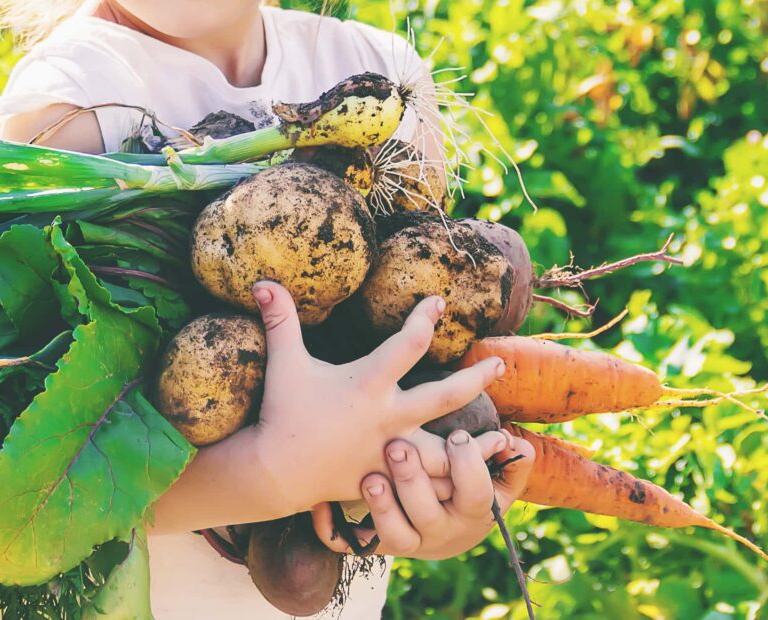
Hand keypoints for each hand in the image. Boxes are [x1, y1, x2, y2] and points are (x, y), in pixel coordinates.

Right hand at [247, 281, 507, 515]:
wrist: (275, 472)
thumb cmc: (283, 412)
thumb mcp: (285, 363)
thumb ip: (280, 321)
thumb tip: (263, 281)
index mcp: (367, 384)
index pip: (408, 343)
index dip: (426, 317)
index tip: (439, 302)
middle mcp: (387, 417)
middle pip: (445, 395)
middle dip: (476, 378)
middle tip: (499, 363)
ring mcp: (391, 452)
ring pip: (446, 450)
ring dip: (476, 444)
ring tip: (504, 438)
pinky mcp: (389, 479)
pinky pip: (427, 484)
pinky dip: (451, 482)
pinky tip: (472, 478)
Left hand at [311, 430, 534, 559]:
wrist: (442, 531)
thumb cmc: (467, 490)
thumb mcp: (496, 481)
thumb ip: (511, 463)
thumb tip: (517, 443)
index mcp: (470, 511)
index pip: (475, 494)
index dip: (468, 466)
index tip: (457, 434)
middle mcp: (437, 531)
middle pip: (427, 514)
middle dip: (413, 482)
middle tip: (398, 447)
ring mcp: (405, 540)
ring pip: (392, 534)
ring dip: (380, 507)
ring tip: (369, 478)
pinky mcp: (373, 544)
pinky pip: (349, 544)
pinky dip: (331, 527)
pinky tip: (319, 504)